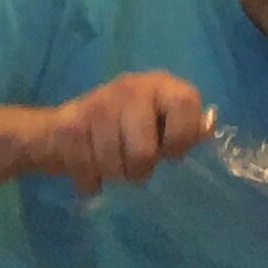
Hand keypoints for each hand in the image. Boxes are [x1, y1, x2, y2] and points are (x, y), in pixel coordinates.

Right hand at [24, 72, 208, 193]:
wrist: (58, 130)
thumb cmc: (125, 131)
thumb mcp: (162, 126)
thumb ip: (188, 128)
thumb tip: (208, 125)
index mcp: (160, 85)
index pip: (184, 104)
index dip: (181, 138)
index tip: (171, 153)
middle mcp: (130, 87)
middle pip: (144, 150)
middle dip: (139, 169)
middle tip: (136, 169)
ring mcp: (97, 104)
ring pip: (112, 163)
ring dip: (114, 176)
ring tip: (114, 171)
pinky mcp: (68, 124)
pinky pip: (86, 168)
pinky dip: (89, 182)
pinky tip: (92, 178)